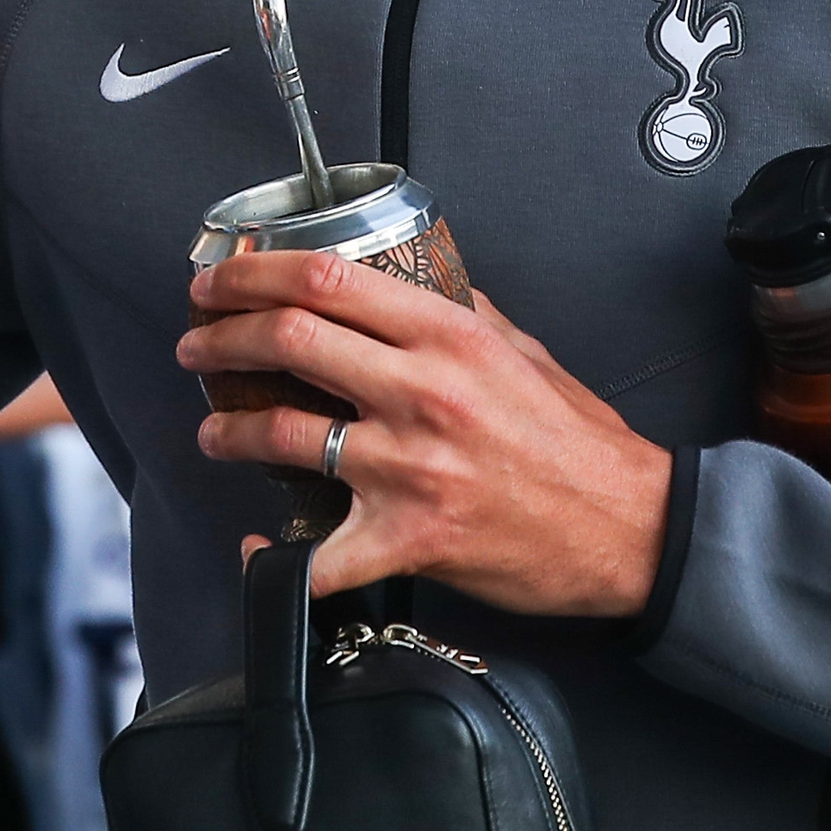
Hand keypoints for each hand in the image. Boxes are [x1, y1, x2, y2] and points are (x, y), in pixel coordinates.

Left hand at [178, 253, 671, 617]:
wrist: (634, 530)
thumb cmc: (582, 447)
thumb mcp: (525, 351)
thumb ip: (463, 311)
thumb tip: (414, 277)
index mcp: (449, 337)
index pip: (325, 279)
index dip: (252, 272)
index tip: (220, 279)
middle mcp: (422, 393)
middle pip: (286, 340)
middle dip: (219, 337)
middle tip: (196, 344)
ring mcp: (409, 467)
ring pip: (279, 434)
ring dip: (225, 430)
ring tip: (211, 429)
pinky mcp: (407, 539)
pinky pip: (317, 557)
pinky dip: (272, 557)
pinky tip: (254, 546)